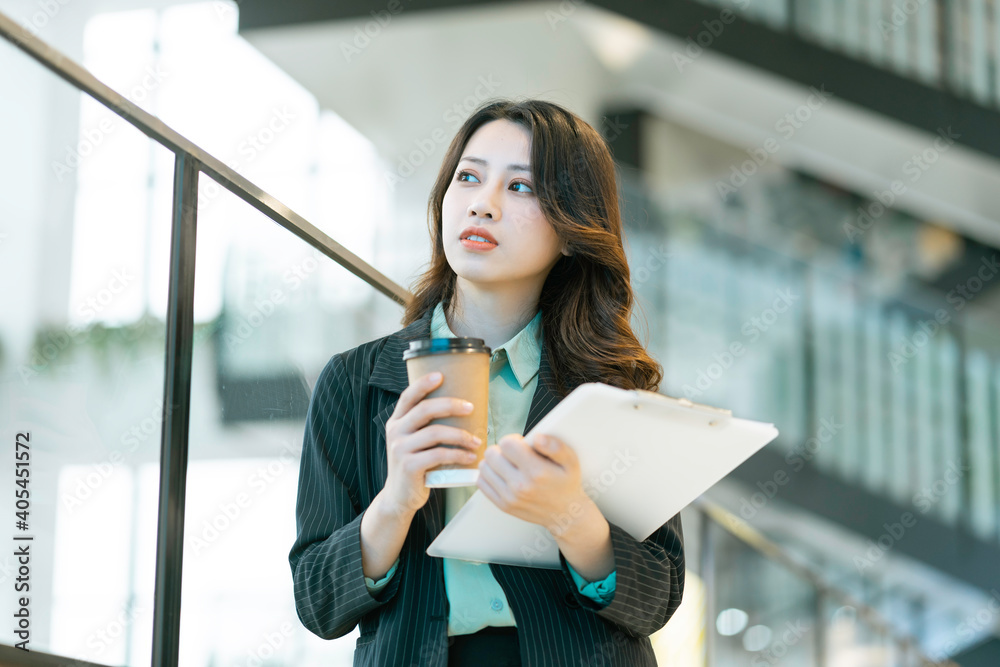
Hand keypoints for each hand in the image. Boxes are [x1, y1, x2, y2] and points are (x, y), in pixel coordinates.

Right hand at [382, 371, 483, 518]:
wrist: (400, 496)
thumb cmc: (415, 464)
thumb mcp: (413, 441)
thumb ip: (426, 426)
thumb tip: (460, 408)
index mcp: (396, 422)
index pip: (408, 397)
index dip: (423, 384)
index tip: (441, 376)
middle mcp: (395, 432)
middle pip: (425, 410)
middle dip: (451, 405)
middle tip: (471, 408)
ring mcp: (400, 449)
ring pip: (435, 433)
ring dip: (461, 435)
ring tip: (476, 441)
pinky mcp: (409, 466)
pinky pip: (438, 454)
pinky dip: (458, 455)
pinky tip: (470, 457)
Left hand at [475, 433, 590, 536]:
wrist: (564, 514)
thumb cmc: (566, 484)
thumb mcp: (571, 461)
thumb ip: (556, 446)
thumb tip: (538, 437)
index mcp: (536, 472)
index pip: (506, 444)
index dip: (513, 440)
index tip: (522, 445)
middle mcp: (520, 486)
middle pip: (492, 454)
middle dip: (502, 450)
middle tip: (515, 455)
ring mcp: (509, 497)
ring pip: (484, 467)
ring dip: (494, 462)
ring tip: (509, 464)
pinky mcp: (503, 505)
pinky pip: (481, 483)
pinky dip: (489, 475)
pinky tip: (502, 474)